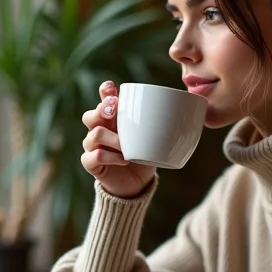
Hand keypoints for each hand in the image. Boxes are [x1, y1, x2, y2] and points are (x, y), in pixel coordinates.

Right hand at [81, 80, 155, 198]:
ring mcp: (93, 147)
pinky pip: (93, 157)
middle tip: (114, 109)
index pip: (103, 100)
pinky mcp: (91, 164)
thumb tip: (182, 112)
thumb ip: (156, 124)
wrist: (137, 183)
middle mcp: (99, 130)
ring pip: (94, 134)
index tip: (112, 88)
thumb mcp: (150, 138)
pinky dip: (110, 157)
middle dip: (102, 109)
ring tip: (126, 146)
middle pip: (90, 115)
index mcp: (113, 119)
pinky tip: (124, 159)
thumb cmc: (144, 155)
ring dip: (112, 138)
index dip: (105, 92)